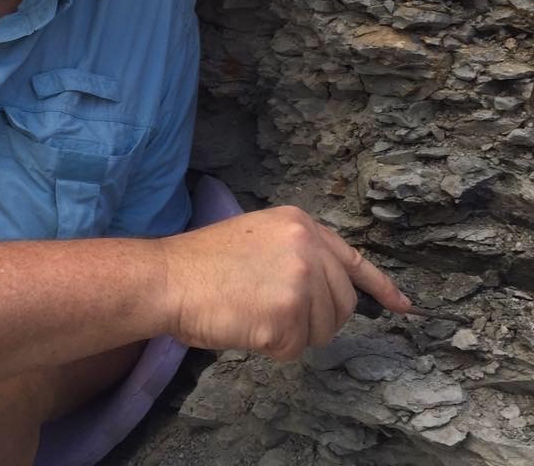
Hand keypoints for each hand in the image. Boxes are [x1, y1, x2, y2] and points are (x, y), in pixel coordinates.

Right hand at [159, 205, 410, 361]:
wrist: (168, 277)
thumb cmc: (203, 262)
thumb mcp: (257, 236)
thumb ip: (297, 252)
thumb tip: (329, 288)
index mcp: (300, 224)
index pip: (352, 260)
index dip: (380, 287)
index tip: (404, 306)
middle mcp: (307, 248)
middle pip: (343, 304)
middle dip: (317, 318)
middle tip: (275, 313)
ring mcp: (299, 282)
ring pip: (323, 330)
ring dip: (293, 333)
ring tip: (254, 312)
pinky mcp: (286, 318)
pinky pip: (296, 349)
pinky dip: (273, 347)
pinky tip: (246, 325)